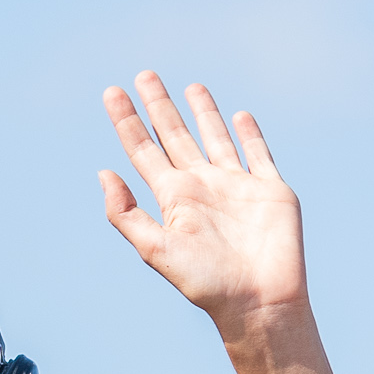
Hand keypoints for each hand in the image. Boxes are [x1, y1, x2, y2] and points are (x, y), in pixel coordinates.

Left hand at [99, 71, 306, 330]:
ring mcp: (237, 185)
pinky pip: (259, 154)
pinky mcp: (271, 189)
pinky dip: (250, 134)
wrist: (257, 299)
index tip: (111, 93)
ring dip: (203, 113)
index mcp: (173, 198)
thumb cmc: (204, 281)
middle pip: (175, 136)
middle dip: (158, 106)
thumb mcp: (155, 248)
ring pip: (215, 138)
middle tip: (143, 74)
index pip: (143, 150)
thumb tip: (102, 173)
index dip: (127, 121)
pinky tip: (239, 116)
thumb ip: (126, 213)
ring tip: (190, 87)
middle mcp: (202, 186)